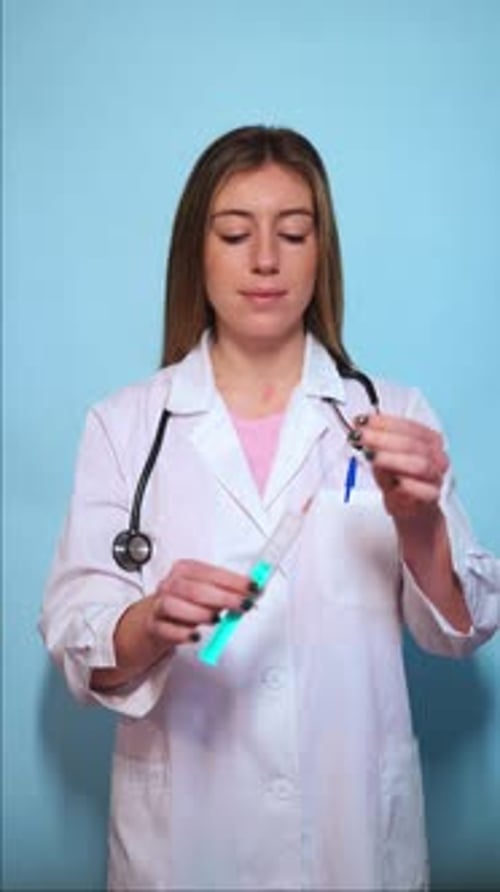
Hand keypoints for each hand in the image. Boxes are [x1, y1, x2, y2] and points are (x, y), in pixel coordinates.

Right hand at [91, 560, 249, 691]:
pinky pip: (164, 628)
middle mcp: (171, 585)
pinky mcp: (153, 626)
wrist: (150, 620)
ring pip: (174, 604)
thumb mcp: (205, 592)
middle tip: (242, 605)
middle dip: (222, 597)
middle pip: (194, 588)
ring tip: (216, 619)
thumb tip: (254, 592)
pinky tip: (194, 635)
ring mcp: (159, 605)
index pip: (210, 572)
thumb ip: (227, 592)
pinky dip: (180, 632)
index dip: (233, 581)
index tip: (252, 588)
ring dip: (198, 612)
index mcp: (185, 570)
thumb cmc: (183, 603)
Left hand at [352, 413, 448, 523]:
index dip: (385, 422)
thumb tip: (362, 433)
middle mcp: (436, 456)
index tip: (363, 421)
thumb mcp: (384, 459)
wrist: (413, 509)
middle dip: (383, 438)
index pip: (409, 426)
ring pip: (420, 465)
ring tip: (373, 457)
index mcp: (429, 440)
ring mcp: (436, 477)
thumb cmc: (400, 480)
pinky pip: (424, 490)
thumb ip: (375, 446)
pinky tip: (395, 482)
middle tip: (362, 437)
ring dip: (394, 459)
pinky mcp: (432, 497)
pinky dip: (409, 485)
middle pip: (412, 444)